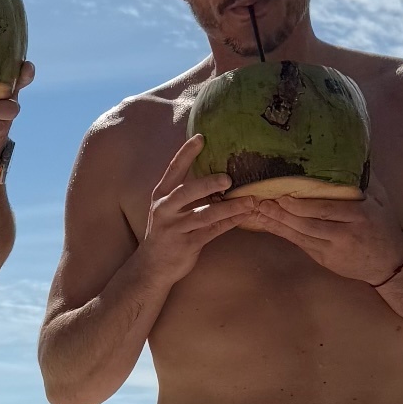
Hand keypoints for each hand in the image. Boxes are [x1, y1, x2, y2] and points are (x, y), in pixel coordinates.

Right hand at [138, 135, 250, 288]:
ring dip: (229, 207)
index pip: (173, 169)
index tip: (201, 137)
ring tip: (250, 200)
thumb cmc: (167, 231)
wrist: (153, 266)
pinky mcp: (186, 245)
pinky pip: (212, 232)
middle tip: (229, 178)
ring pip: (204, 215)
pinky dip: (230, 223)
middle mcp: (165, 209)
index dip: (186, 153)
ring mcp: (175, 228)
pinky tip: (245, 216)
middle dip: (207, 183)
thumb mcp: (170, 208)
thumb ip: (187, 192)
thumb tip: (216, 173)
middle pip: (186, 192)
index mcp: (162, 195)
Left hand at [222, 173, 402, 285]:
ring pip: (300, 236)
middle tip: (259, 202)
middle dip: (282, 213)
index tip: (282, 195)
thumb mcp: (380, 198)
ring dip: (276, 224)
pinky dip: (282, 234)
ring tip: (257, 212)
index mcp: (358, 215)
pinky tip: (267, 225)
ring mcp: (332, 248)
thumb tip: (353, 151)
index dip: (301, 205)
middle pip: (308, 223)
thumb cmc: (384, 224)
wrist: (390, 262)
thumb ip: (365, 178)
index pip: (325, 210)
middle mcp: (344, 233)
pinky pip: (300, 244)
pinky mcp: (325, 259)